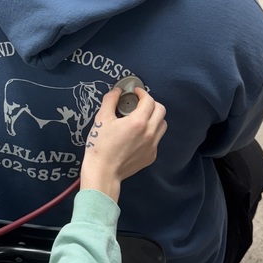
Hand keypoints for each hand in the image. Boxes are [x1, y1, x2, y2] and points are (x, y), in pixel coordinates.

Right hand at [80, 87, 166, 202]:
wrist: (103, 171)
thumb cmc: (100, 145)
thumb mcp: (101, 119)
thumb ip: (110, 100)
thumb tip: (117, 91)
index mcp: (138, 122)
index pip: (149, 100)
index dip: (142, 93)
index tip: (135, 93)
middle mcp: (150, 133)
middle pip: (161, 111)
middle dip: (151, 103)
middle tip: (139, 104)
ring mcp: (152, 146)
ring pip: (162, 125)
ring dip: (154, 117)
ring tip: (140, 119)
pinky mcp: (151, 156)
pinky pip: (156, 139)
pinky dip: (150, 133)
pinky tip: (137, 136)